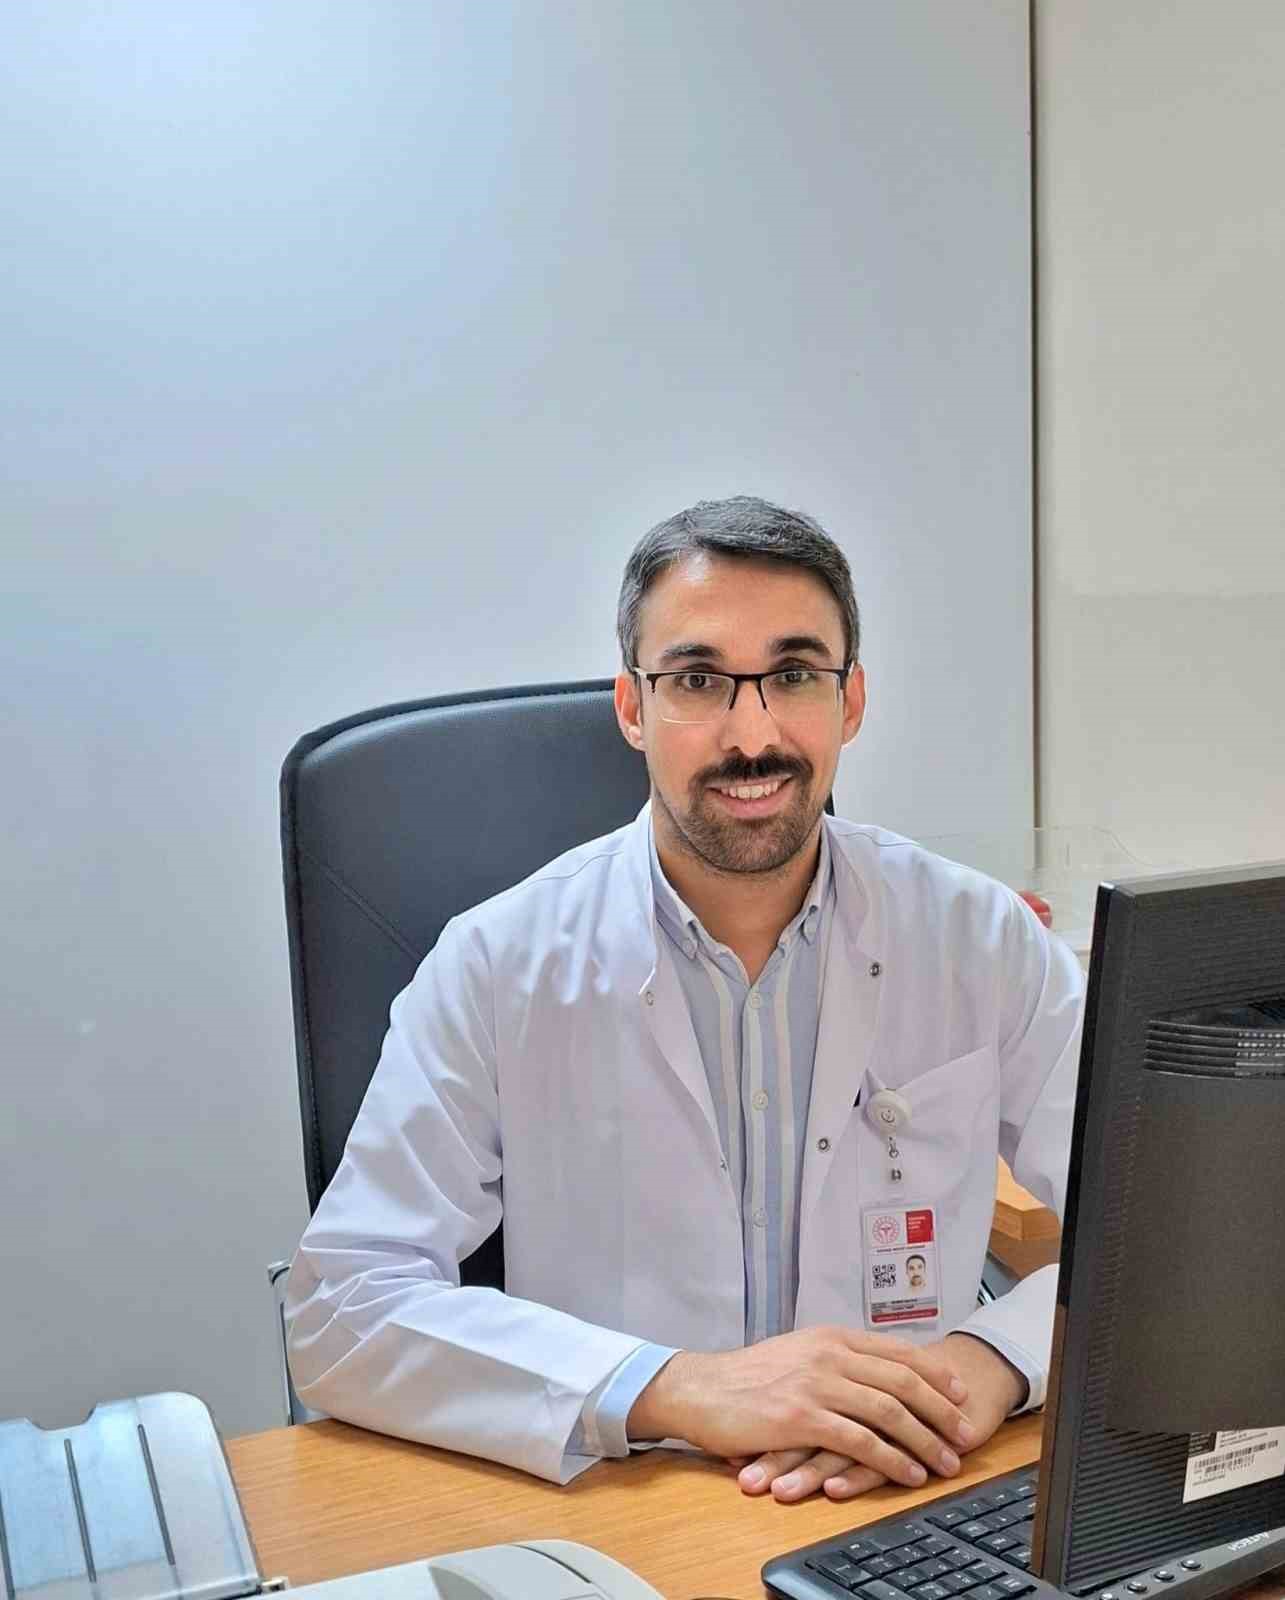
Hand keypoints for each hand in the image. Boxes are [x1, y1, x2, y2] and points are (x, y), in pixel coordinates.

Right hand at [733, 1331, 1026, 1501]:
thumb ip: (834, 1358)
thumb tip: (872, 1371)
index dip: (934, 1372)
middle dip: (941, 1409)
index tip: (959, 1391)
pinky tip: (908, 1473)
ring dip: (925, 1440)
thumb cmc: (747, 1377)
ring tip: (947, 1462)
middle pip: (902, 1380)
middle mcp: (829, 1355)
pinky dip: (891, 1459)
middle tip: (965, 1433)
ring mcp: (816, 1385)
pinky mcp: (801, 1418)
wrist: (701, 1388)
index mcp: (831, 1337)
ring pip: (888, 1412)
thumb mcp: (797, 1353)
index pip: (896, 1351)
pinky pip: (860, 1441)